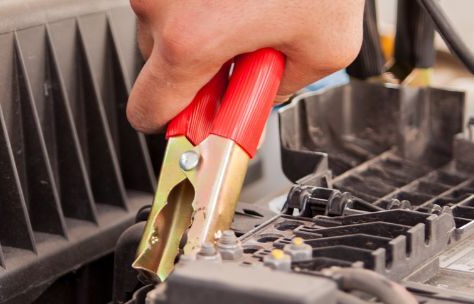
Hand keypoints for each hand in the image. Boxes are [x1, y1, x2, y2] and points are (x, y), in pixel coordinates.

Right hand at [127, 0, 364, 132]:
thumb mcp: (326, 48)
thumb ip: (282, 89)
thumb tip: (260, 97)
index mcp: (191, 39)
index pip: (147, 110)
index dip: (175, 121)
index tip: (196, 120)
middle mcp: (159, 1)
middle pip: (157, 63)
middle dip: (198, 64)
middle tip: (245, 46)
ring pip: (164, 18)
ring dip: (199, 21)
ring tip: (248, 3)